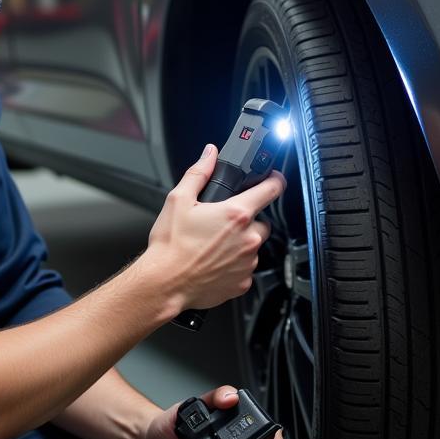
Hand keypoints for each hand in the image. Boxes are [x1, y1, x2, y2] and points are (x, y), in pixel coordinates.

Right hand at [143, 145, 285, 312]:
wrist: (164, 283)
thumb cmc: (170, 246)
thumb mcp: (179, 200)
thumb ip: (199, 173)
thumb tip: (209, 155)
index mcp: (235, 214)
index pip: (271, 190)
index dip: (275, 180)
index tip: (274, 178)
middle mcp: (247, 238)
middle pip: (261, 221)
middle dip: (246, 220)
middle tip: (222, 224)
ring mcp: (247, 262)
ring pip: (252, 246)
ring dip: (240, 243)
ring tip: (213, 246)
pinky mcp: (243, 282)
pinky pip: (245, 268)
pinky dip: (234, 264)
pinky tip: (214, 262)